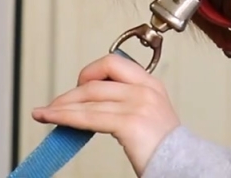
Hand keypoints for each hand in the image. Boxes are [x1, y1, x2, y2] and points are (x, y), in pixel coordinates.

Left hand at [31, 53, 180, 174]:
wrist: (185, 167)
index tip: (79, 87)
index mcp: (151, 83)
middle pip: (97, 79)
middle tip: (57, 104)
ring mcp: (138, 104)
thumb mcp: (149, 115)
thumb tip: (95, 103)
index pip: (113, 63)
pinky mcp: (129, 122)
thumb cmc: (164, 149)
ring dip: (61, 106)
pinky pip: (88, 117)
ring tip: (45, 112)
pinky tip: (52, 118)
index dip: (90, 72)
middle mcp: (145, 89)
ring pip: (88, 98)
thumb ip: (127, 102)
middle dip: (71, 92)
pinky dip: (65, 116)